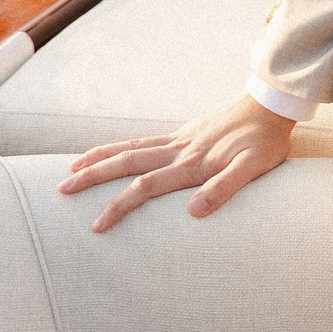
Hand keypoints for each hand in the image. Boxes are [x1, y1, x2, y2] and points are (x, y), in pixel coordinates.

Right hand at [54, 95, 294, 232]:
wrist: (270, 106)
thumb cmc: (264, 141)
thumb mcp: (253, 168)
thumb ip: (225, 188)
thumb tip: (193, 212)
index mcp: (193, 164)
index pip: (146, 187)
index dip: (119, 205)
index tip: (96, 225)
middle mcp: (180, 150)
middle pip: (127, 162)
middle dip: (93, 176)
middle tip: (62, 190)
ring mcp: (179, 140)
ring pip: (131, 148)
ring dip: (100, 157)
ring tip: (72, 168)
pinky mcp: (184, 134)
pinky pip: (144, 140)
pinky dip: (122, 146)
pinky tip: (112, 152)